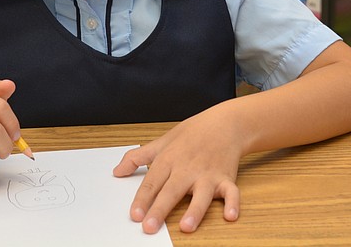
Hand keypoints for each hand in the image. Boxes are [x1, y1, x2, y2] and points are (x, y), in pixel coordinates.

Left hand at [112, 111, 242, 233]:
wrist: (224, 123)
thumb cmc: (192, 133)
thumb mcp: (161, 141)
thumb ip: (137, 158)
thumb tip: (117, 171)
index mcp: (169, 160)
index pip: (152, 182)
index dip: (142, 199)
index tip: (134, 215)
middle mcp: (187, 168)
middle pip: (172, 191)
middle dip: (160, 209)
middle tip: (149, 227)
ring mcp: (208, 174)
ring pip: (201, 194)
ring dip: (195, 210)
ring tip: (186, 226)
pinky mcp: (226, 178)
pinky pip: (231, 192)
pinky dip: (233, 203)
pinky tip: (230, 216)